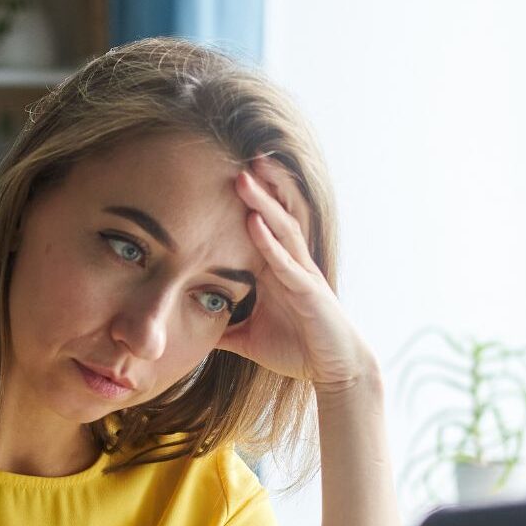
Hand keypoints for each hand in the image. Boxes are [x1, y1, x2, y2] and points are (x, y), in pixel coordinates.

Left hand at [218, 155, 376, 391]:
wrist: (334, 371)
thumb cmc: (297, 349)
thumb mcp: (249, 339)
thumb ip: (223, 329)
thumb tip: (190, 332)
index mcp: (277, 269)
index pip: (261, 225)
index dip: (250, 199)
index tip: (225, 172)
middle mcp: (291, 264)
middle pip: (275, 215)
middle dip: (260, 186)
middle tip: (241, 154)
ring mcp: (302, 275)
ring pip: (283, 229)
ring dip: (264, 202)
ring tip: (246, 175)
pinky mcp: (309, 293)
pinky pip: (287, 263)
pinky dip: (270, 242)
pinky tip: (255, 221)